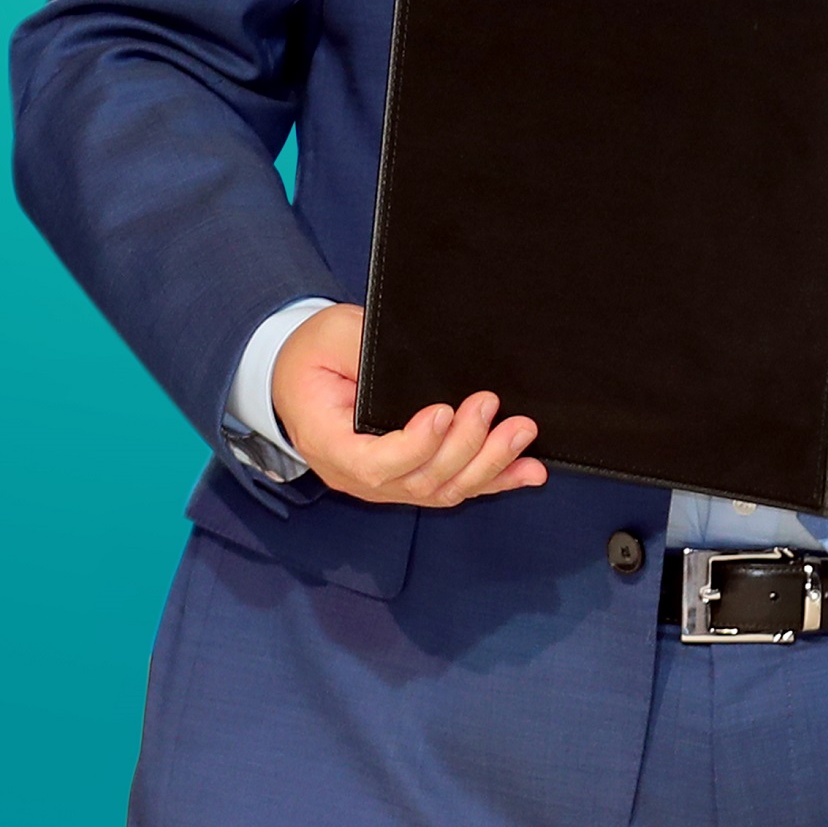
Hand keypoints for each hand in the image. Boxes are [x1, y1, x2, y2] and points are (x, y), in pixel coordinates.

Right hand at [270, 304, 547, 508]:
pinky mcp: (411, 476)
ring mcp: (386, 482)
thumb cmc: (314, 355)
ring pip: (442, 490)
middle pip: (418, 482)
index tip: (443, 411)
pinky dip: (496, 480)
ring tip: (521, 433)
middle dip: (463, 448)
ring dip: (488, 465)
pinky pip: (456, 487)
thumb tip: (417, 353)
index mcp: (328, 442)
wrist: (298, 378)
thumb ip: (366, 347)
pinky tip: (529, 472)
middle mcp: (357, 474)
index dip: (415, 446)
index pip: (373, 464)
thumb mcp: (332, 336)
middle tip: (489, 406)